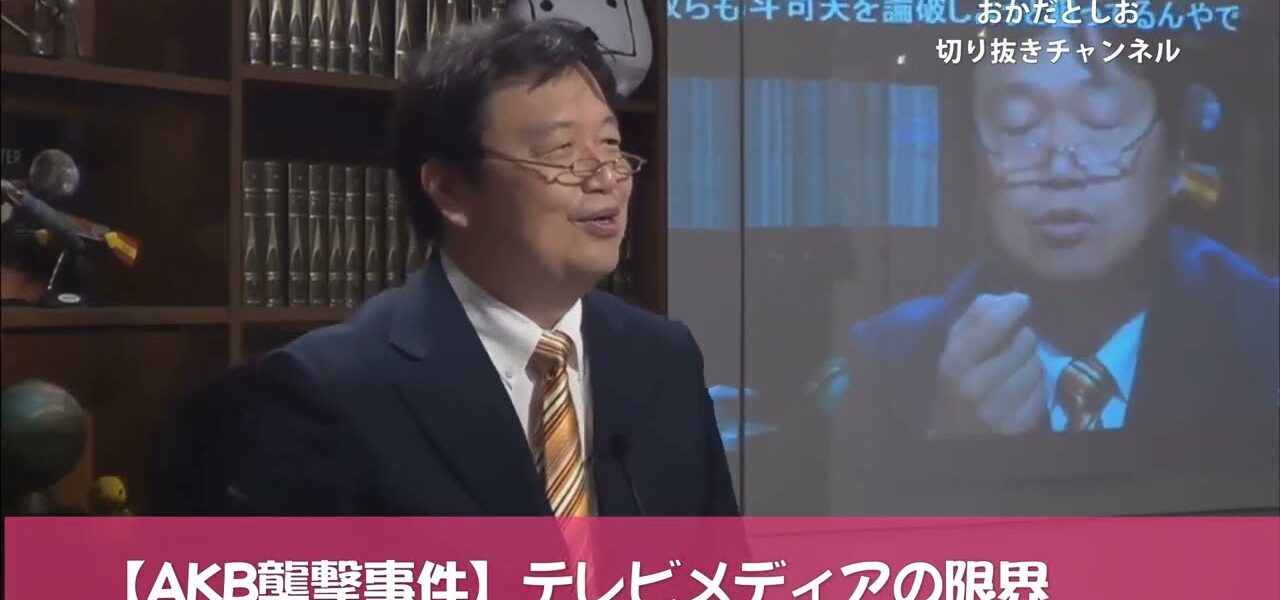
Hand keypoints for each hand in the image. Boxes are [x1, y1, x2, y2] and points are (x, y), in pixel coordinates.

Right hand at [933, 292, 1046, 436]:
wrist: (957, 436)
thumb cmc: (955, 385)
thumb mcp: (953, 350)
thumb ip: (973, 320)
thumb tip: (1003, 297)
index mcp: (954, 366)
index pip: (992, 323)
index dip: (1012, 305)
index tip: (1020, 300)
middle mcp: (976, 389)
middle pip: (1024, 340)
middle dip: (1021, 336)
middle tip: (1011, 343)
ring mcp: (1000, 411)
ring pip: (1037, 363)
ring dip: (1031, 359)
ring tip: (1016, 365)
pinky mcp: (1022, 426)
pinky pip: (1044, 388)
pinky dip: (1038, 382)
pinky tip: (1023, 386)